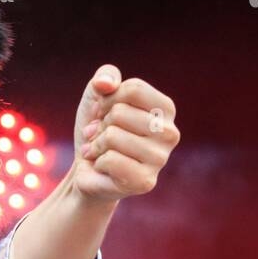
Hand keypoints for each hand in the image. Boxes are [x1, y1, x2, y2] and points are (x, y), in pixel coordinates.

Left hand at [72, 65, 179, 202]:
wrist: (87, 170)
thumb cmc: (98, 130)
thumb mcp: (98, 95)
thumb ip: (105, 76)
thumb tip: (105, 84)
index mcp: (166, 109)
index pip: (134, 88)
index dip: (108, 99)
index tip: (102, 112)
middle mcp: (170, 133)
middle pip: (120, 112)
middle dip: (101, 124)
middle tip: (101, 136)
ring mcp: (160, 160)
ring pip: (113, 136)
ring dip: (97, 144)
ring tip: (100, 151)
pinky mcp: (145, 182)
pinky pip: (111, 160)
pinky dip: (97, 162)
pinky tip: (103, 167)